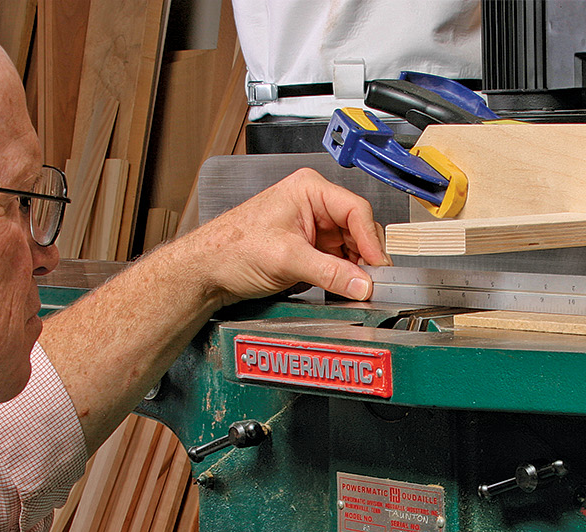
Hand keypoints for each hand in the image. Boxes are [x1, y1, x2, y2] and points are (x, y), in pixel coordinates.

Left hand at [182, 167, 389, 307]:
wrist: (207, 270)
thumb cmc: (231, 248)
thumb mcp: (287, 260)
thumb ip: (330, 272)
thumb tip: (362, 284)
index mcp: (309, 189)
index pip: (357, 210)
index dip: (370, 241)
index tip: (377, 268)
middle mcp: (314, 205)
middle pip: (358, 230)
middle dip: (364, 257)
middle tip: (369, 283)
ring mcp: (313, 227)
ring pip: (351, 248)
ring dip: (354, 269)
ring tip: (353, 288)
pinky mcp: (310, 249)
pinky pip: (338, 261)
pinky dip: (343, 276)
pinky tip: (342, 287)